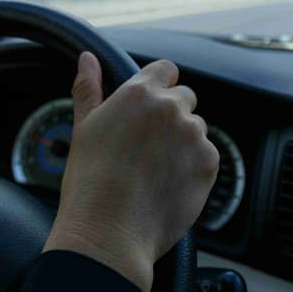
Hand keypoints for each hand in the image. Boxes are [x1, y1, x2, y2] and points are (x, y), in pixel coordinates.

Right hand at [43, 53, 218, 291]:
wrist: (109, 233)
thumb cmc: (90, 183)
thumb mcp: (83, 128)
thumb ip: (89, 88)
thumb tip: (87, 58)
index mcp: (139, 93)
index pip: (166, 70)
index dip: (159, 87)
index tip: (149, 109)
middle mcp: (171, 107)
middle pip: (185, 98)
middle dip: (171, 116)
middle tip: (148, 146)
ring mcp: (193, 134)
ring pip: (196, 128)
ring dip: (183, 142)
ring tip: (155, 170)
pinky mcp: (209, 162)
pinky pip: (207, 155)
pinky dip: (193, 167)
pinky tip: (168, 184)